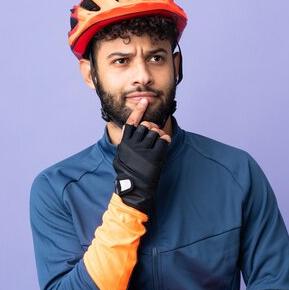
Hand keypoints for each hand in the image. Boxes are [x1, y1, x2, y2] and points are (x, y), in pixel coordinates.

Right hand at [113, 99, 170, 214]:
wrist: (135, 188)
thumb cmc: (128, 174)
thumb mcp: (122, 156)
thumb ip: (127, 144)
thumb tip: (131, 132)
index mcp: (125, 142)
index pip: (132, 121)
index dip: (139, 110)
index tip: (144, 101)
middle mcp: (134, 143)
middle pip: (146, 125)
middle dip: (152, 128)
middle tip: (154, 135)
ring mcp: (144, 148)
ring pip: (155, 132)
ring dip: (159, 135)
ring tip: (157, 144)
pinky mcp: (155, 154)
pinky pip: (164, 140)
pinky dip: (165, 140)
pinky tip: (164, 146)